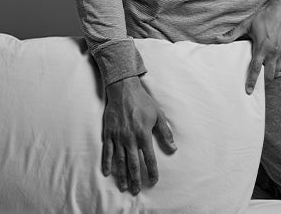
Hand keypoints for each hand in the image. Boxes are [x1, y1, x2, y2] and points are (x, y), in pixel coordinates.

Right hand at [102, 76, 176, 194]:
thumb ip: (165, 132)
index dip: (152, 171)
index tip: (153, 180)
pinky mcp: (109, 133)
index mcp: (144, 134)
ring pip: (120, 160)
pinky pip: (107, 151)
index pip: (149, 158)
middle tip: (135, 190)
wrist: (124, 90)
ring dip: (122, 175)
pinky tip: (107, 172)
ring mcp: (118, 137)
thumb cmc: (143, 101)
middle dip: (135, 179)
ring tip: (123, 186)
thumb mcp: (158, 115)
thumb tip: (174, 148)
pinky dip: (106, 162)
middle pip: (133, 163)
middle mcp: (130, 138)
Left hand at [216, 0, 280, 93]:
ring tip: (265, 70)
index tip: (248, 91)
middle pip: (269, 75)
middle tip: (258, 80)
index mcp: (261, 47)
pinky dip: (279, 67)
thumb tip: (217, 39)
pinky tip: (274, 62)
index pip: (256, 69)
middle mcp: (273, 52)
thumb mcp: (246, 24)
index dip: (251, 82)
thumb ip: (232, 34)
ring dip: (271, 73)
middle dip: (263, 81)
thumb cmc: (264, 16)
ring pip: (277, 71)